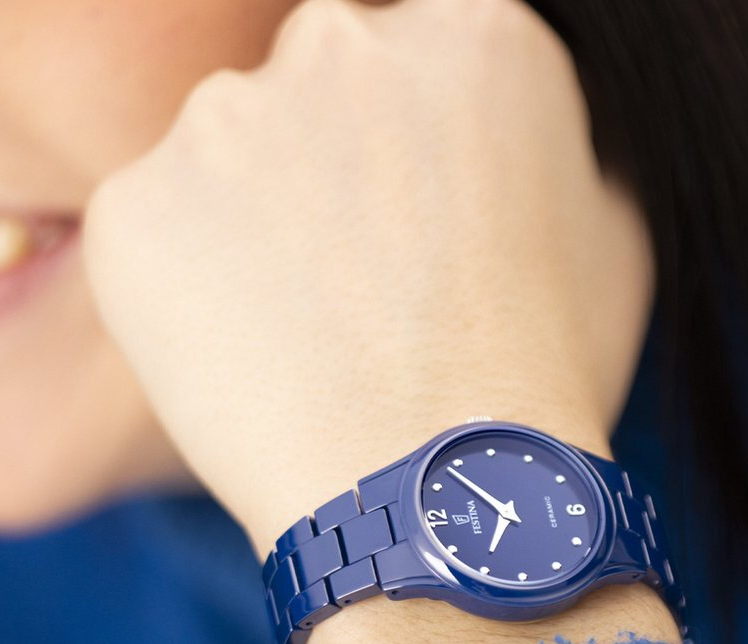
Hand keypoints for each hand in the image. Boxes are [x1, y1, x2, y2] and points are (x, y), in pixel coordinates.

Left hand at [82, 0, 654, 557]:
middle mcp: (343, 43)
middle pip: (320, 88)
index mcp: (475, 34)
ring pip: (233, 159)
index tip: (422, 225)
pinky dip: (195, 292)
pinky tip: (256, 362)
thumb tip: (519, 158)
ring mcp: (226, 120)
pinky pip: (164, 235)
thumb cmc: (543, 381)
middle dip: (337, 170)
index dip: (419, 156)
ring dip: (261, 228)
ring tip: (314, 339)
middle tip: (365, 285)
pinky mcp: (137, 208)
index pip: (418, 60)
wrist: (441, 494)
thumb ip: (554, 157)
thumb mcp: (610, 242)